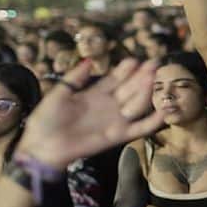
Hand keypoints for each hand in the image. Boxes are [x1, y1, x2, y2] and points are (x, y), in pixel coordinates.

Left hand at [14, 59, 166, 169]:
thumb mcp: (58, 94)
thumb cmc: (46, 120)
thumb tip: (90, 61)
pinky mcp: (118, 136)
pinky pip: (140, 128)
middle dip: (142, 75)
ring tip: (155, 77)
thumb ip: (75, 78)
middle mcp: (109, 106)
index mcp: (95, 94)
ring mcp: (115, 120)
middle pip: (130, 88)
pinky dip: (153, 121)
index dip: (126, 70)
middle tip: (155, 63)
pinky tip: (164, 110)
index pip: (116, 79)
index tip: (136, 59)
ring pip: (137, 104)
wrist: (43, 147)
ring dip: (147, 91)